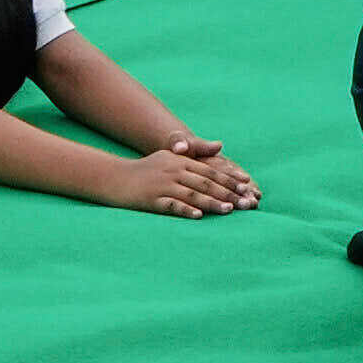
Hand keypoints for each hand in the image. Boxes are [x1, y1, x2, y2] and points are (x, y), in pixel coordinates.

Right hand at [120, 143, 265, 215]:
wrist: (116, 177)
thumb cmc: (147, 169)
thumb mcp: (170, 157)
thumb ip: (195, 154)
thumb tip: (220, 146)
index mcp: (180, 161)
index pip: (210, 171)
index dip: (229, 179)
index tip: (246, 186)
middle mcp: (174, 171)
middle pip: (205, 183)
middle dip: (227, 193)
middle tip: (245, 202)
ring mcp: (163, 185)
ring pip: (192, 195)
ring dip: (212, 203)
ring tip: (229, 210)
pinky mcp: (152, 199)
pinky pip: (172, 206)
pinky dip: (186, 210)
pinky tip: (199, 216)